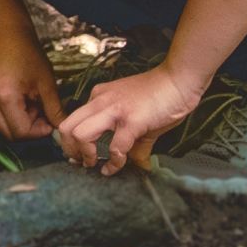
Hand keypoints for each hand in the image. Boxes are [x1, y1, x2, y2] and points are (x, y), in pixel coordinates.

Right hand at [0, 31, 68, 142]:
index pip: (21, 132)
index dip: (39, 132)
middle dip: (30, 130)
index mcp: (4, 97)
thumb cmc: (28, 54)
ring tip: (33, 105)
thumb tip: (62, 127)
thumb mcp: (46, 83)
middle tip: (43, 114)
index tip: (51, 121)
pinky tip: (23, 102)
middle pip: (10, 134)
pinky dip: (12, 117)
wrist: (7, 35)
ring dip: (21, 124)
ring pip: (4, 129)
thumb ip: (54, 109)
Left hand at [57, 64, 203, 175]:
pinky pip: (115, 147)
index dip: (70, 142)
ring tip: (94, 164)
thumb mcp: (137, 117)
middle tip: (81, 163)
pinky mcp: (131, 121)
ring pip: (80, 134)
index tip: (77, 156)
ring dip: (84, 155)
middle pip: (67, 128)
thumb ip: (133, 141)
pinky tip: (116, 167)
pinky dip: (114, 162)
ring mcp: (114, 110)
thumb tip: (136, 163)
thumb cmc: (161, 95)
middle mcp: (101, 102)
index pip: (72, 120)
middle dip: (69, 150)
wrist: (179, 79)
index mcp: (99, 98)